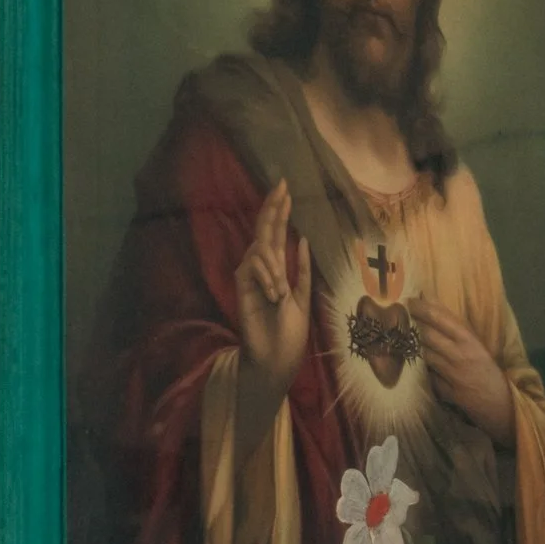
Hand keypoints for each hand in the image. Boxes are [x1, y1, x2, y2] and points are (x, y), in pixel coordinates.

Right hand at [232, 180, 311, 388]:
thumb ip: (302, 270)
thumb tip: (303, 239)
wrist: (277, 358)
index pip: (278, 235)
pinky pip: (254, 264)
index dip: (280, 212)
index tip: (285, 190)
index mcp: (278, 270)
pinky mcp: (241, 285)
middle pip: (265, 231)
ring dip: (275, 268)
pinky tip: (273, 295)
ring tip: (279, 295)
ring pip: (262, 249)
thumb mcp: (303, 297)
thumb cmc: (289, 333)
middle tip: (281, 186)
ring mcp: (250, 276)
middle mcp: (262, 269)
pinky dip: (268, 276)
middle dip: (273, 208)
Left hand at [414, 296, 514, 447]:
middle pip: (429, 335)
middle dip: (412, 324)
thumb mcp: (481, 350)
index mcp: (471, 341)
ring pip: (425, 355)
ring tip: (404, 339)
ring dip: (414, 347)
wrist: (504, 406)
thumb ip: (462, 335)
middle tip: (400, 317)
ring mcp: (453, 375)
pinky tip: (415, 368)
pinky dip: (423, 372)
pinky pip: (429, 378)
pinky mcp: (448, 393)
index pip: (442, 318)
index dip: (423, 308)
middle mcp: (460, 355)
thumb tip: (439, 316)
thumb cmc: (492, 374)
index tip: (410, 301)